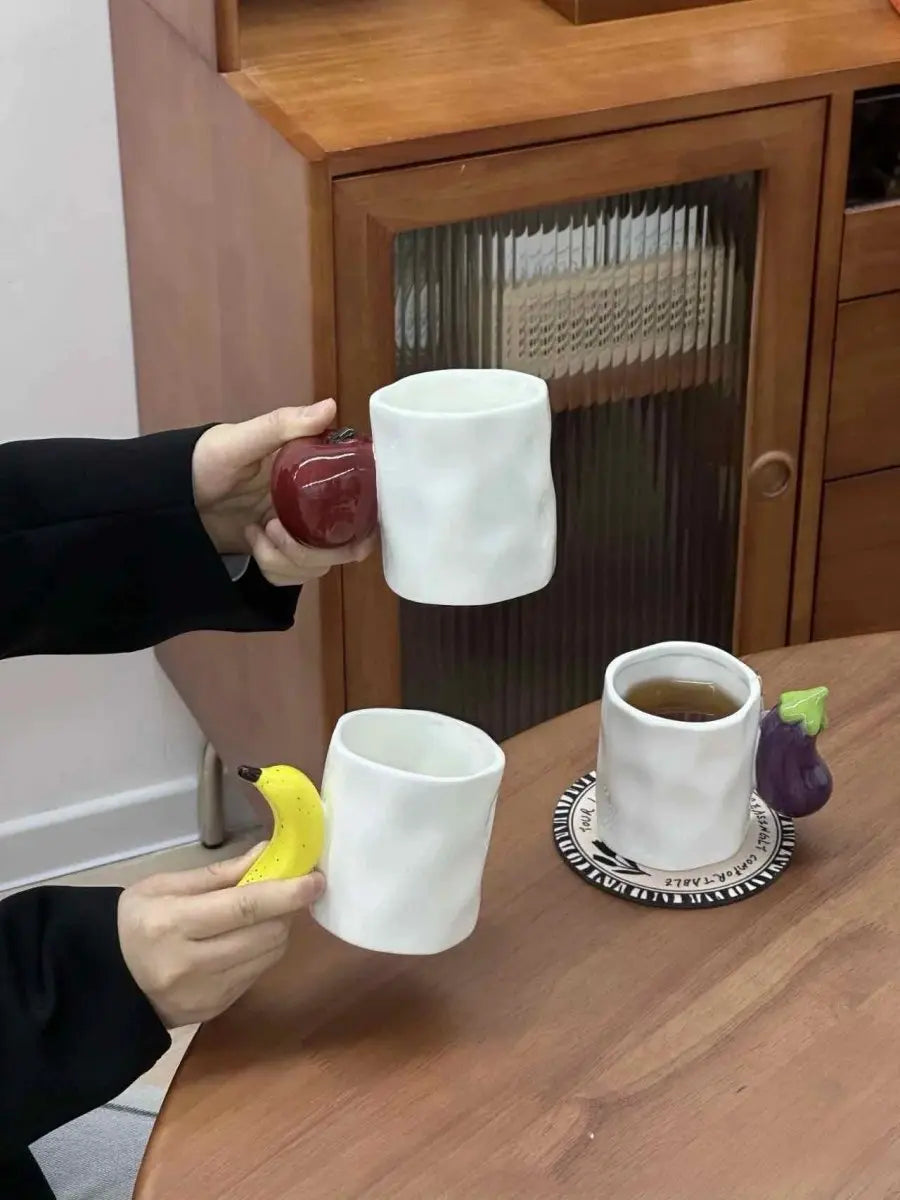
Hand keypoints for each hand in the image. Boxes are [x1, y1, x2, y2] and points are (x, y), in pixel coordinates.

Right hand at [118, 845, 323, 1028]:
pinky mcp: (213, 1011)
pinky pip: (256, 975)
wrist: (105, 980)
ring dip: (277, 932)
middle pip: (264, 935)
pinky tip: (243, 941)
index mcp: (172, 924)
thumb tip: (269, 852)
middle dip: (285, 910)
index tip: (316, 879)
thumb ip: (221, 873)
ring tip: (261, 915)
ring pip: (267, 957)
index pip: (244, 908)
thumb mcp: (165, 886)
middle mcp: (189, 964)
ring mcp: (203, 994)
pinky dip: (260, 953)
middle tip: (284, 892)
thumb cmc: (133, 922)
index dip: (286, 893)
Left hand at [192, 400, 375, 584]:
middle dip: (314, 550)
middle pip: (344, 543)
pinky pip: (295, 576)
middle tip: (278, 531)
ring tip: (259, 536)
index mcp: (314, 473)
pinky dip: (275, 567)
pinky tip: (253, 544)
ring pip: (319, 564)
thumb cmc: (204, 460)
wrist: (169, 498)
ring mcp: (296, 531)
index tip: (358, 529)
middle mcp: (312, 505)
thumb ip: (282, 425)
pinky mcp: (278, 554)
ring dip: (289, 558)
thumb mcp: (240, 440)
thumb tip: (331, 407)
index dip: (366, 519)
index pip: (360, 499)